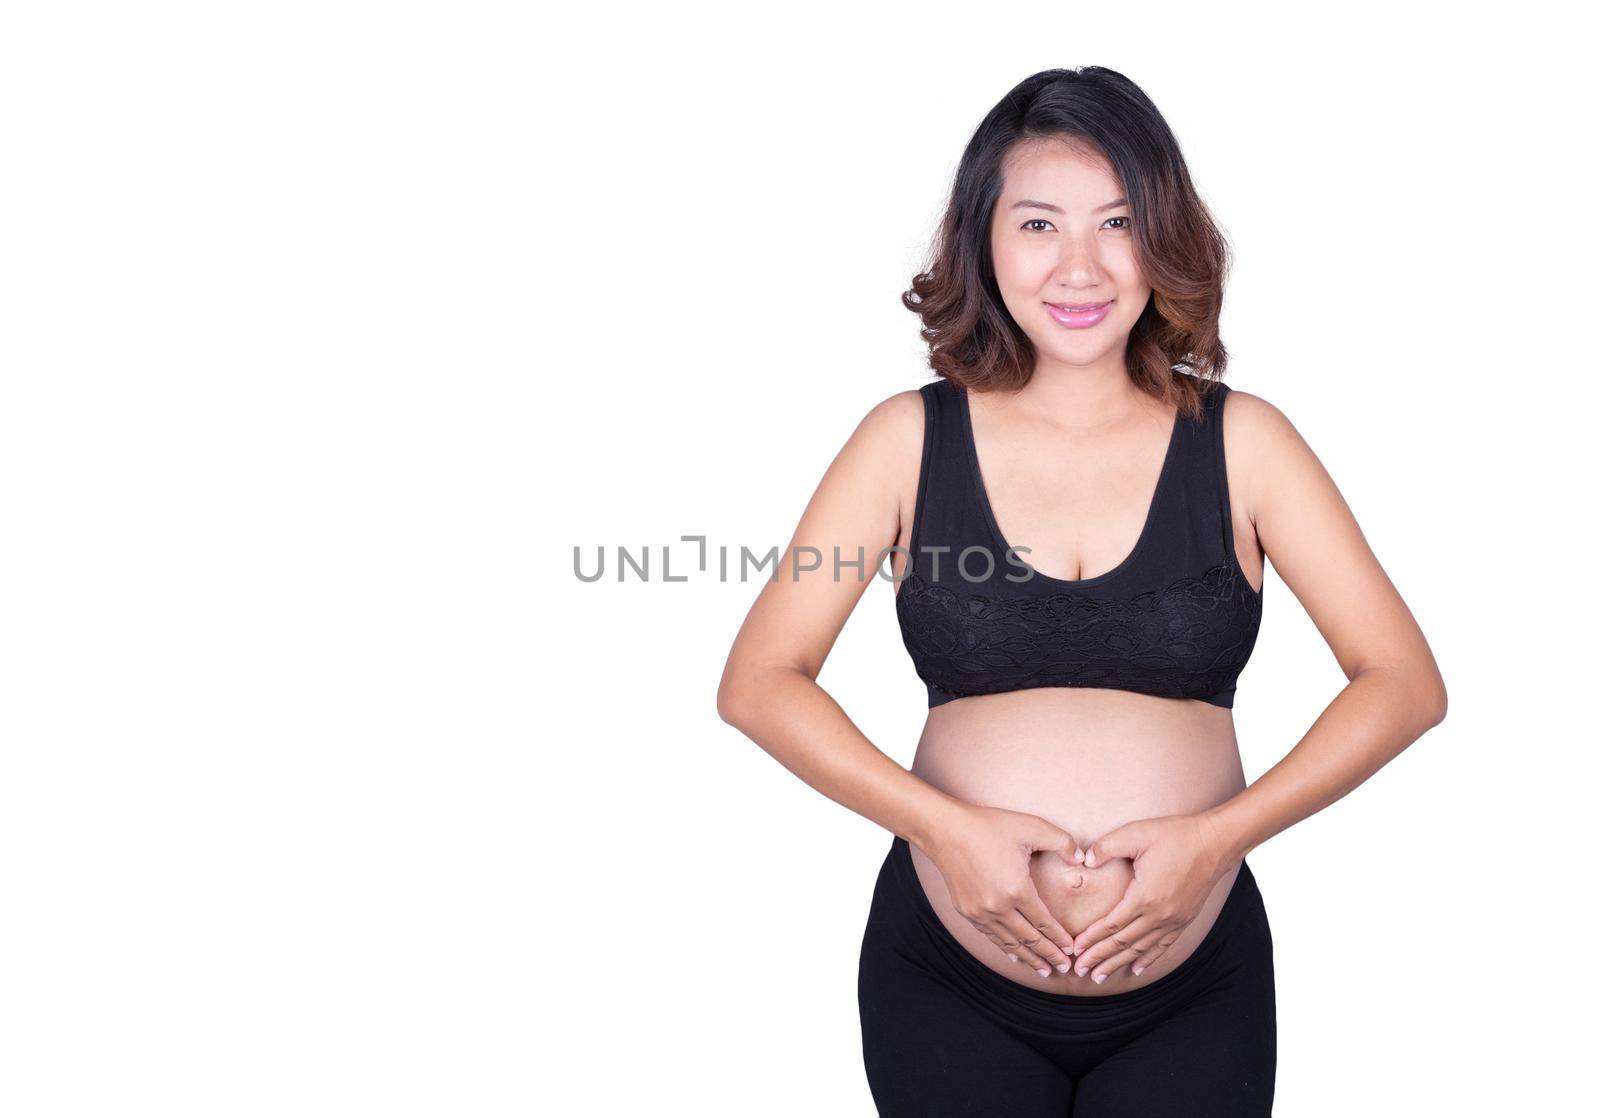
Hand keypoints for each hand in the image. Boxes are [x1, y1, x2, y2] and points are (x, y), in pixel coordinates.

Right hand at [923, 803, 1081, 978]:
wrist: (945, 830)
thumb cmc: (988, 826)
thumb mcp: (1031, 826)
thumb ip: (1062, 842)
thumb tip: (1081, 859)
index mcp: (1017, 890)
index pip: (1044, 923)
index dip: (1060, 939)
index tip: (1071, 950)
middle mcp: (998, 908)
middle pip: (1030, 940)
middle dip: (1050, 956)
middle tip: (1065, 968)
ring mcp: (980, 912)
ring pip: (1010, 943)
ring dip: (1029, 958)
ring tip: (1044, 970)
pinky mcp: (966, 911)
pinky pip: (991, 936)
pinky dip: (1006, 949)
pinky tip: (1015, 955)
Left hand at [1066, 812, 1232, 983]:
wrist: (1215, 842)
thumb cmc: (1175, 835)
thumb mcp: (1136, 833)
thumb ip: (1106, 847)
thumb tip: (1085, 861)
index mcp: (1145, 897)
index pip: (1111, 925)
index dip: (1091, 939)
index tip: (1075, 950)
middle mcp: (1159, 915)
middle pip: (1123, 943)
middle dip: (1099, 958)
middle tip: (1080, 971)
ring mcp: (1174, 920)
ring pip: (1141, 949)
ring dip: (1118, 963)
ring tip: (1100, 976)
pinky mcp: (1184, 920)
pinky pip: (1162, 946)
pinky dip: (1147, 959)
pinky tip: (1135, 969)